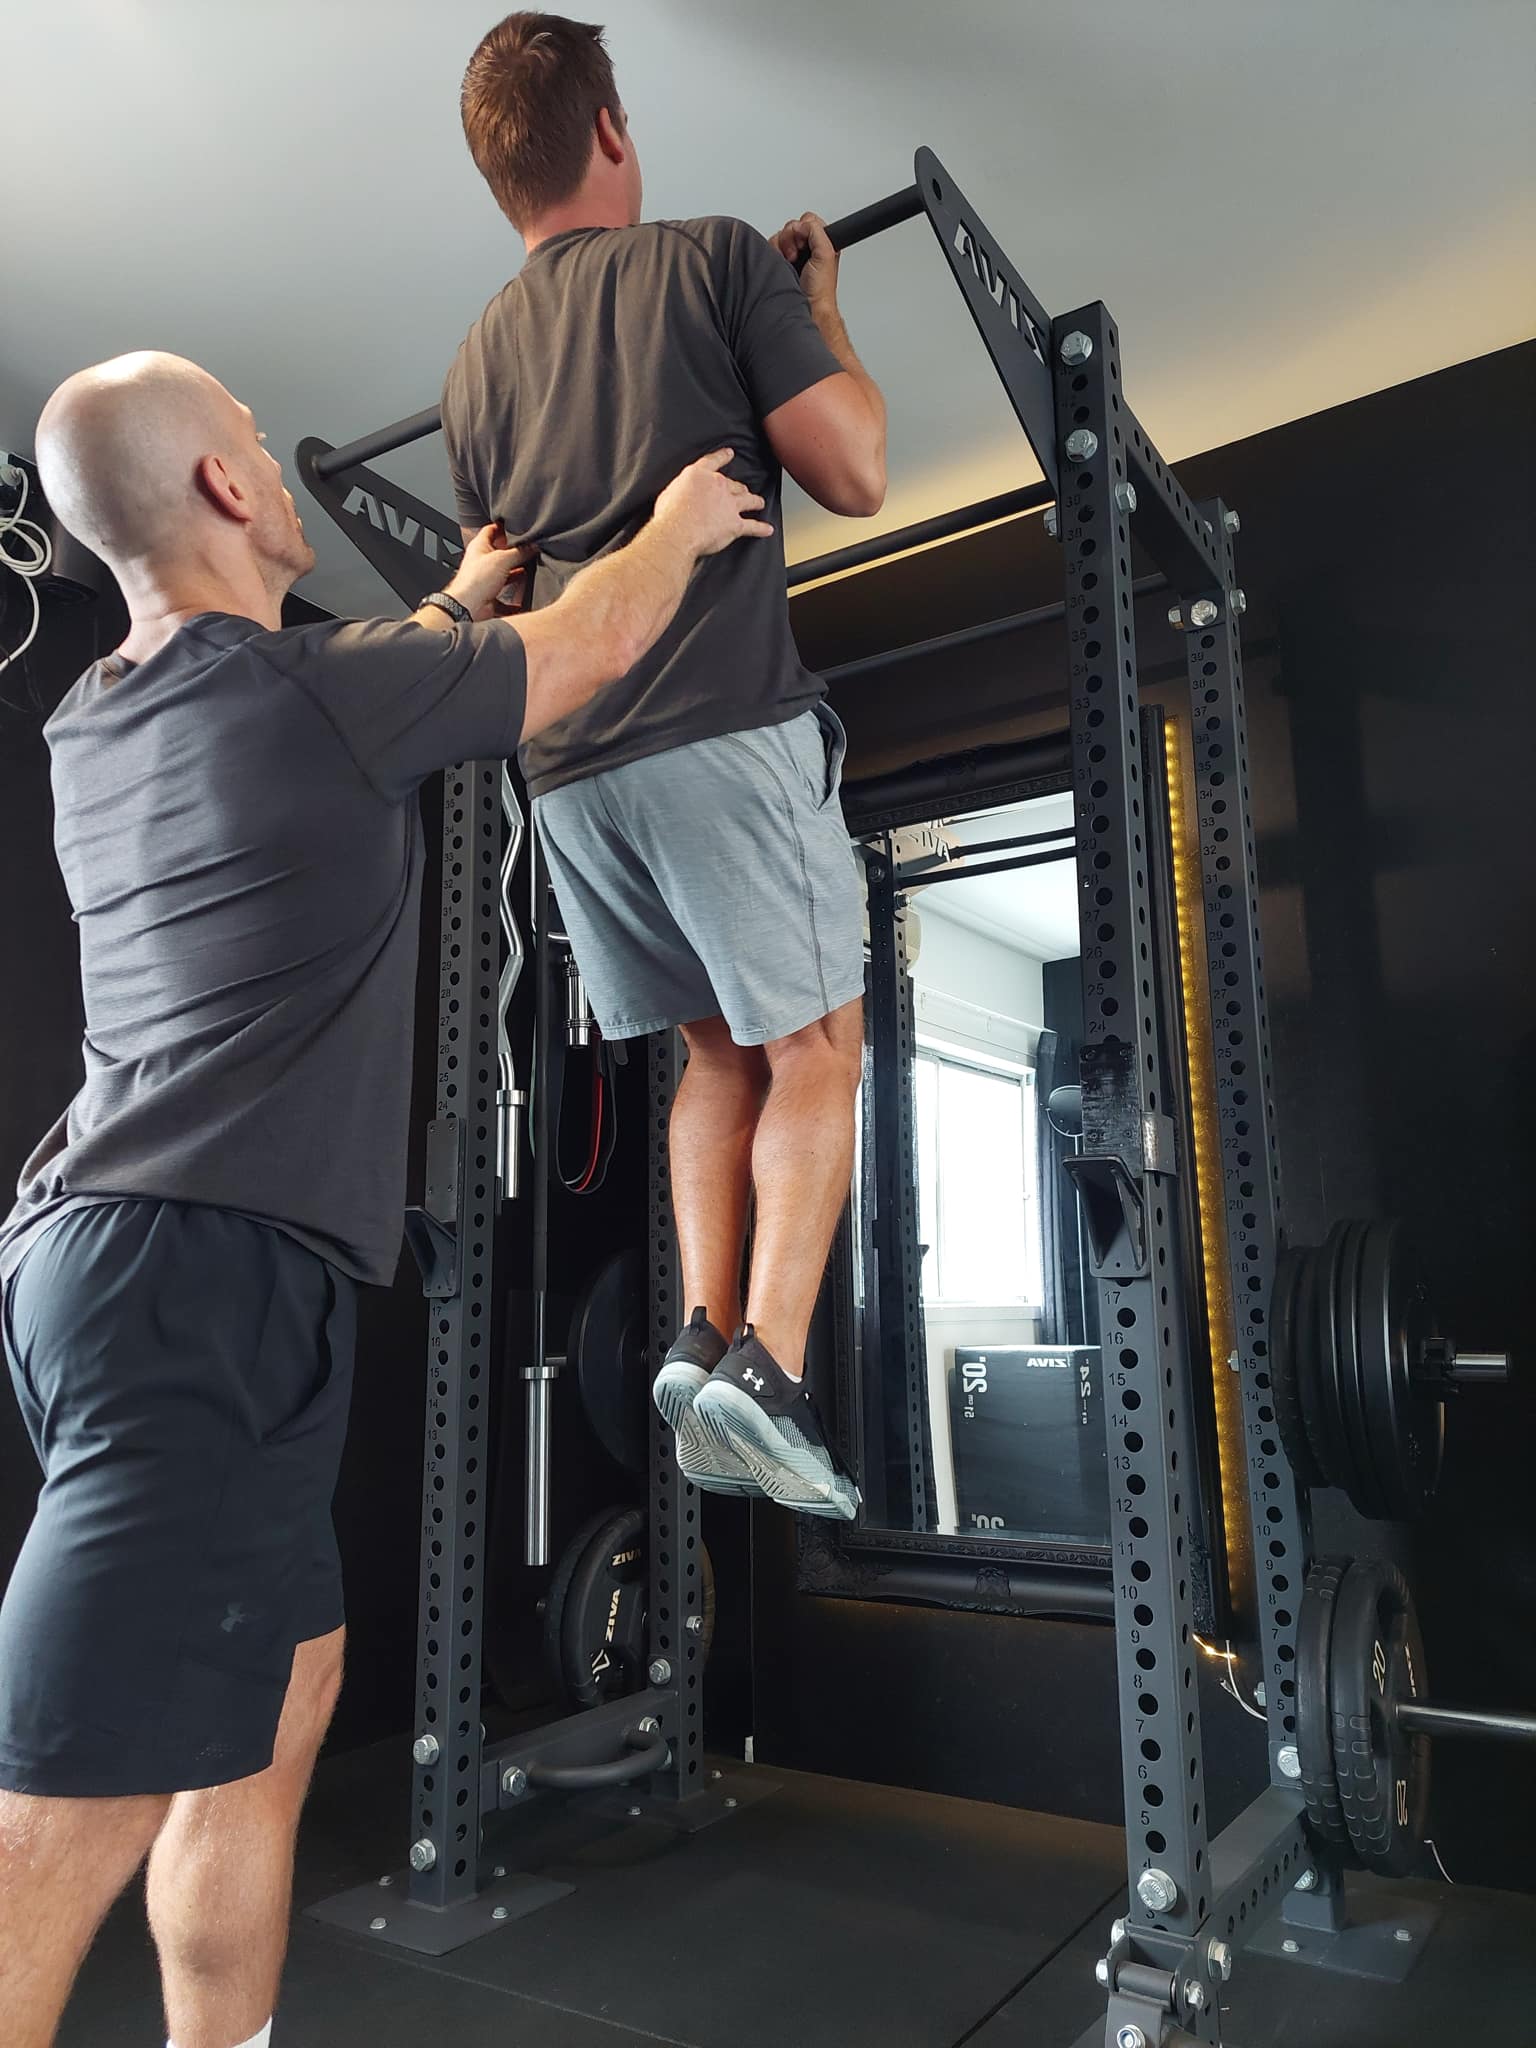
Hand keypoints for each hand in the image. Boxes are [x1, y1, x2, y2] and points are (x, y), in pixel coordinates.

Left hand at [447, 523, 535, 620]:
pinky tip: (523, 600)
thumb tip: (532, 547)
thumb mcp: (502, 559)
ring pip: (504, 574)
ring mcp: (485, 580)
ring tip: (530, 569)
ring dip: (516, 574)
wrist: (467, 607)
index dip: (502, 527)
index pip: (491, 530)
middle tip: (528, 548)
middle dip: (514, 552)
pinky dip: (515, 601)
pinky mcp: (490, 596)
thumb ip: (519, 552)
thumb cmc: (475, 581)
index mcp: (479, 547)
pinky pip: (505, 599)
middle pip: (500, 553)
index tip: (515, 526)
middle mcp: (481, 562)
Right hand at [652, 449, 773, 558]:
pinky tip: (767, 530)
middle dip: (739, 487)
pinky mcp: (735, 524)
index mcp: (700, 475)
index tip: (730, 453)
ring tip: (759, 502)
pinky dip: (761, 528)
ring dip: (755, 501)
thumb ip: (680, 491)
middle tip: (742, 489)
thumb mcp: (669, 493)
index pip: (713, 462)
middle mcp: (718, 486)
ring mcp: (729, 505)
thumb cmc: (670, 514)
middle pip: (733, 484)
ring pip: (747, 500)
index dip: (723, 457)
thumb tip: (681, 497)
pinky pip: (752, 526)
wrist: (678, 531)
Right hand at [771, 212, 838, 305]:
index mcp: (820, 241)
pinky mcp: (780, 260)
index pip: (807, 220)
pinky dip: (774, 253)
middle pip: (792, 226)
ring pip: (780, 235)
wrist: (809, 307)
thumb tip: (801, 224)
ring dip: (783, 247)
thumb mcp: (826, 253)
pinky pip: (770, 246)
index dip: (804, 229)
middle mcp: (806, 245)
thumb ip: (817, 231)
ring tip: (791, 262)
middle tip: (798, 254)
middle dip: (792, 238)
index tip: (806, 244)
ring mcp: (792, 253)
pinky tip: (783, 264)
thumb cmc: (820, 288)